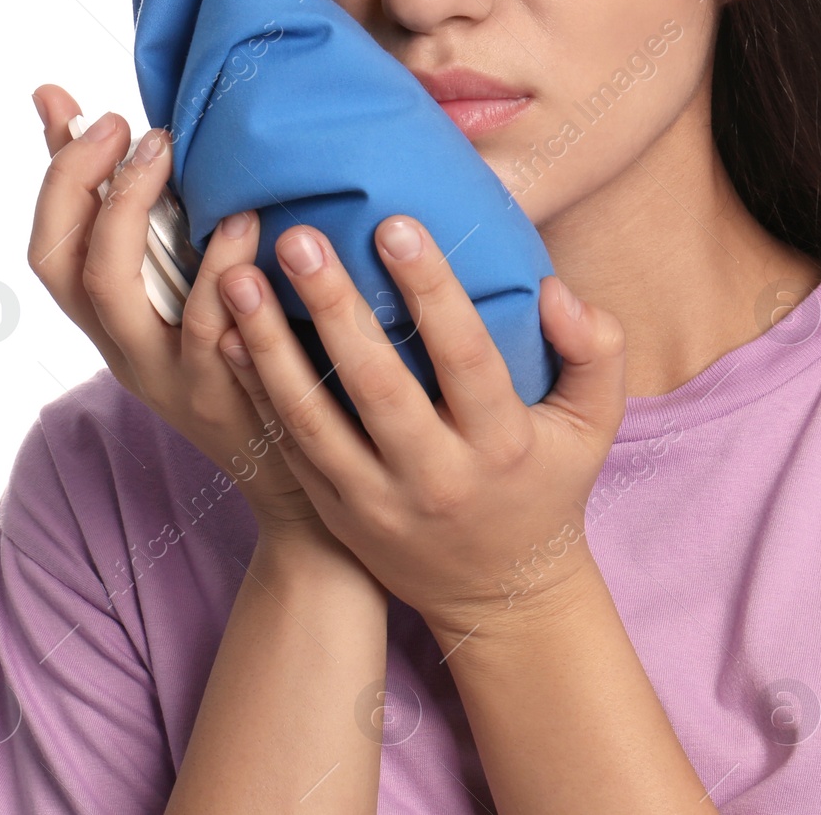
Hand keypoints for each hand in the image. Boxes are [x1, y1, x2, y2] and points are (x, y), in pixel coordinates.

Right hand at [25, 84, 362, 560]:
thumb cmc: (251, 364)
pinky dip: (224, 269)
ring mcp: (175, 377)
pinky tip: (250, 221)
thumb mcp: (194, 295)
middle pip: (73, 270)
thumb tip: (76, 110)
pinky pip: (213, 329)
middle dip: (92, 189)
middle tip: (138, 129)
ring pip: (120, 302)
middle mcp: (131, 354)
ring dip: (137, 219)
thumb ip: (153, 216)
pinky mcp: (231, 394)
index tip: (87, 111)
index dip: (56, 179)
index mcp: (118, 327)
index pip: (50, 254)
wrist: (306, 482)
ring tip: (176, 157)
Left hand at [215, 213, 625, 639]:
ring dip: (268, 346)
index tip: (395, 226)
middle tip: (297, 238)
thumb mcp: (594, 423)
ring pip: (310, 418)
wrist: (500, 595)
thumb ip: (595, 349)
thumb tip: (554, 290)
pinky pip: (287, 445)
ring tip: (236, 278)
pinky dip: (253, 391)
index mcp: (501, 443)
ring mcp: (375, 500)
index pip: (464, 356)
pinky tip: (225, 335)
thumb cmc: (548, 484)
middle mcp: (434, 475)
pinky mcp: (335, 510)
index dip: (431, 291)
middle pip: (375, 385)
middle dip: (332, 307)